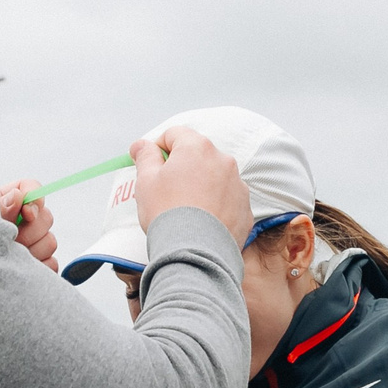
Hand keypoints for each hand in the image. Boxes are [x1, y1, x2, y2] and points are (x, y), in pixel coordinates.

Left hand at [0, 180, 59, 272]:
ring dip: (31, 250)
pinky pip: (51, 263)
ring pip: (50, 242)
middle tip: (11, 240)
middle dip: (29, 232)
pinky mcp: (42, 261)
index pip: (34, 189)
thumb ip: (1, 207)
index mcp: (12, 200)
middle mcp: (27, 218)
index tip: (27, 213)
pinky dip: (37, 266)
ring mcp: (36, 240)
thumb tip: (18, 196)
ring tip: (10, 256)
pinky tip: (19, 266)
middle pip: (46, 217)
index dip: (35, 199)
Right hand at [132, 128, 251, 247]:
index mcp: (197, 147)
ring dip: (201, 185)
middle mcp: (223, 160)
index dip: (159, 147)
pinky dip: (216, 205)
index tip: (150, 165)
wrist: (195, 253)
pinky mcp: (245, 208)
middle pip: (198, 155)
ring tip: (186, 209)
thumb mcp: (146, 181)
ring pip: (214, 177)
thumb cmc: (167, 212)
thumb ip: (145, 156)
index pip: (175, 134)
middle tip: (166, 190)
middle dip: (182, 167)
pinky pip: (227, 199)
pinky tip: (202, 222)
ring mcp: (238, 184)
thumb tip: (141, 144)